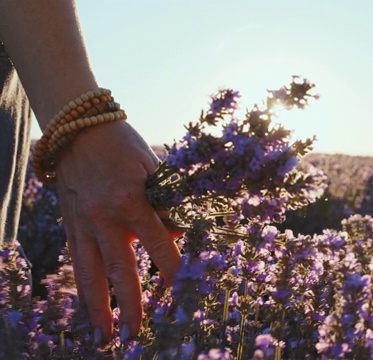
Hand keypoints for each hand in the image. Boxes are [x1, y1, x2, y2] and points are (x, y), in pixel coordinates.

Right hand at [54, 120, 180, 343]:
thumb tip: (182, 234)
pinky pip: (76, 264)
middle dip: (132, 306)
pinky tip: (90, 309)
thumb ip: (168, 202)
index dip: (174, 271)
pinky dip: (84, 289)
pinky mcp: (70, 226)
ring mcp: (83, 225)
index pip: (160, 245)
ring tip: (106, 338)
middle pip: (121, 271)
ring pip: (91, 275)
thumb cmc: (123, 146)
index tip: (185, 293)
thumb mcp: (153, 167)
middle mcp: (105, 218)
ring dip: (99, 310)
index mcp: (132, 200)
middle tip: (139, 336)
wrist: (78, 129)